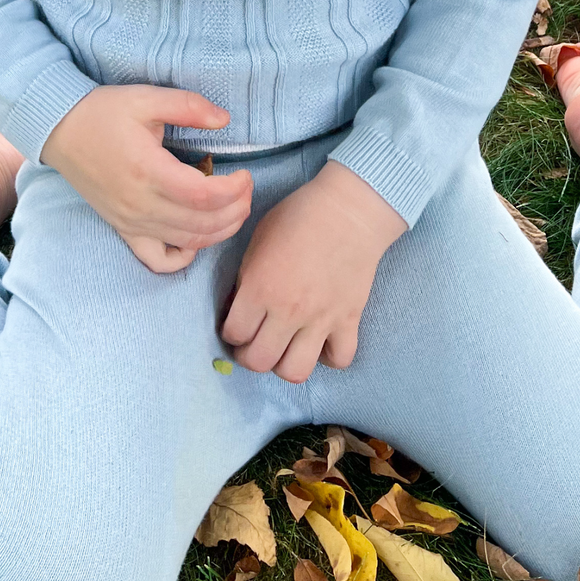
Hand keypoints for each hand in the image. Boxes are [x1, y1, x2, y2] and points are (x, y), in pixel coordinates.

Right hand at [41, 85, 252, 272]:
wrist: (59, 130)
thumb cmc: (103, 112)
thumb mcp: (147, 97)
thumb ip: (189, 106)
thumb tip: (225, 119)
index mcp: (148, 171)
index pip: (203, 195)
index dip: (233, 190)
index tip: (244, 174)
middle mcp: (140, 204)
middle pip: (202, 223)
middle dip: (236, 210)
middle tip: (246, 190)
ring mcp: (131, 222)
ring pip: (188, 242)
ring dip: (221, 231)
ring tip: (235, 208)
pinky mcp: (124, 229)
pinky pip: (157, 259)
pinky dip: (182, 257)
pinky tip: (197, 239)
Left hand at [219, 161, 406, 383]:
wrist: (349, 209)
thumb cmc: (299, 215)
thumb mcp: (258, 239)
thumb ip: (247, 277)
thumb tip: (241, 304)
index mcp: (260, 288)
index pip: (234, 333)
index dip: (230, 331)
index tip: (236, 323)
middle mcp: (287, 312)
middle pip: (259, 362)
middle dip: (250, 356)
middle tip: (254, 341)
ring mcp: (320, 320)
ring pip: (295, 371)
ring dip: (284, 364)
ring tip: (284, 347)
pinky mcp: (348, 321)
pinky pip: (339, 360)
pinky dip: (328, 357)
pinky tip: (321, 341)